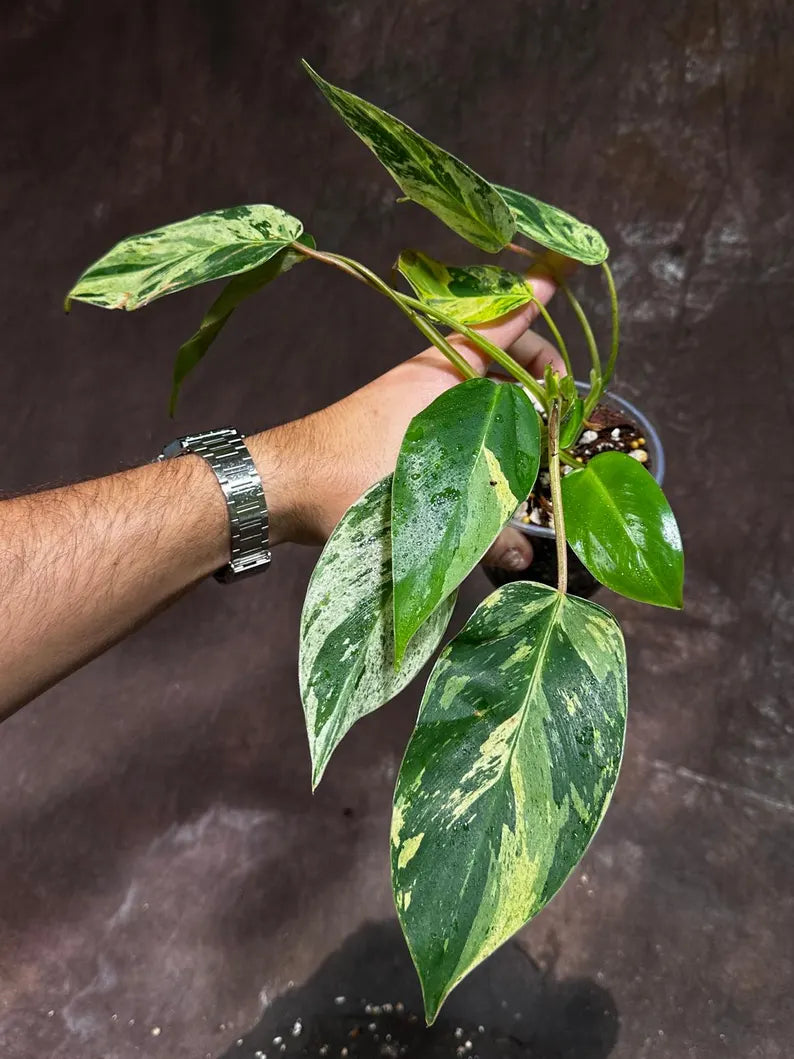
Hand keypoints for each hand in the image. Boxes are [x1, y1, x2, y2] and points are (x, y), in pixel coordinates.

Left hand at [249, 264, 563, 570]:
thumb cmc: (351, 478)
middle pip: (493, 357)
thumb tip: (523, 558)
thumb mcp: (427, 504)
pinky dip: (474, 423)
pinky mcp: (392, 427)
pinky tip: (482, 461)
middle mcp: (427, 379)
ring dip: (503, 401)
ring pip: (470, 387)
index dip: (529, 305)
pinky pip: (448, 412)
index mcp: (442, 376)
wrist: (284, 484)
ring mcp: (407, 400)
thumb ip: (483, 532)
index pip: (498, 328)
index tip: (555, 277)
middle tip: (557, 403)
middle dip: (530, 370)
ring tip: (529, 439)